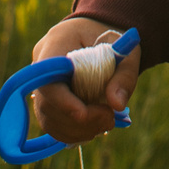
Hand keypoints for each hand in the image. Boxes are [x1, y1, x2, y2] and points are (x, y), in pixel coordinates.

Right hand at [27, 17, 141, 145]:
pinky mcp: (47, 99)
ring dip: (77, 130)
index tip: (86, 114)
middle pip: (47, 103)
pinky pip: (51, 123)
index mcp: (57, 42)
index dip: (62, 102)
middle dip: (78, 120)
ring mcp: (41, 82)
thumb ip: (124, 75)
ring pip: (47, 118)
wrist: (102, 35)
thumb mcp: (127, 50)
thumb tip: (117, 105)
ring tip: (105, 123)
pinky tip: (93, 128)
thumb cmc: (114, 40)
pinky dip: (72, 133)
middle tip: (109, 119)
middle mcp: (41, 63)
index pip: (46, 78)